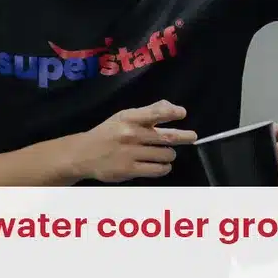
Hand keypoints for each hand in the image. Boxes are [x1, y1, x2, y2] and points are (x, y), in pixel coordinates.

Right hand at [73, 101, 197, 182]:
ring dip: (170, 154)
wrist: (84, 154)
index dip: (172, 112)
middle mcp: (131, 134)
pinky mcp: (130, 170)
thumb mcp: (124, 117)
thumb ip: (148, 111)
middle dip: (184, 136)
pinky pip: (157, 169)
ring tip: (167, 153)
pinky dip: (164, 167)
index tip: (182, 113)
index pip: (155, 113)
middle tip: (192, 137)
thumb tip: (172, 107)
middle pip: (167, 137)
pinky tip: (163, 164)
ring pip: (165, 154)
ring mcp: (131, 153)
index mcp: (129, 118)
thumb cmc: (108, 133)